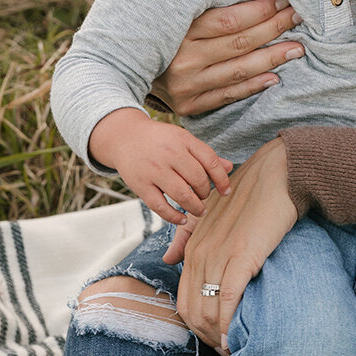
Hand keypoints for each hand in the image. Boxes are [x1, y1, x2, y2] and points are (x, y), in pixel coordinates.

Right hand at [88, 109, 231, 224]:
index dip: (222, 179)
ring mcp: (154, 170)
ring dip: (194, 207)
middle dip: (206, 193)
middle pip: (198, 179)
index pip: (210, 161)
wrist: (125, 137)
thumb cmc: (160, 140)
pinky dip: (174, 217)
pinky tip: (182, 219)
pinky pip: (161, 206)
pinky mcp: (141, 185)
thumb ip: (205, 155)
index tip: (226, 191)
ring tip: (198, 210)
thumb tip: (230, 167)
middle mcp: (170, 154)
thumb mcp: (183, 140)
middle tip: (205, 197)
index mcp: (183, 140)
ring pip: (182, 195)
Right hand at [151, 0, 303, 117]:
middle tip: (298, 18)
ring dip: (272, 58)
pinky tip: (275, 77)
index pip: (228, 20)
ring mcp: (186, 86)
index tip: (284, 0)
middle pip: (238, 43)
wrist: (124, 72)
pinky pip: (228, 96)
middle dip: (274, 28)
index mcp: (180, 31)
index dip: (260, 10)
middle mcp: (183, 60)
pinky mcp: (189, 106)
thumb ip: (206, 7)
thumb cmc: (161, 37)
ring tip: (297, 48)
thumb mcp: (175, 16)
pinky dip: (252, 86)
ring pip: (238, 70)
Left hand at [170, 138, 298, 353]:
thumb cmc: (248, 195)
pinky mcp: (242, 257)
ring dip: (220, 338)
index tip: (216, 339)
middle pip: (192, 313)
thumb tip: (168, 258)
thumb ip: (186, 236)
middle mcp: (200, 253)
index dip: (198, 328)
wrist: (276, 176)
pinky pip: (229, 300)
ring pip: (209, 312)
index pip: (183, 302)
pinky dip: (231, 325)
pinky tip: (238, 340)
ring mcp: (219, 256)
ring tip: (235, 350)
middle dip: (208, 338)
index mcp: (192, 247)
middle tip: (227, 351)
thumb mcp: (209, 215)